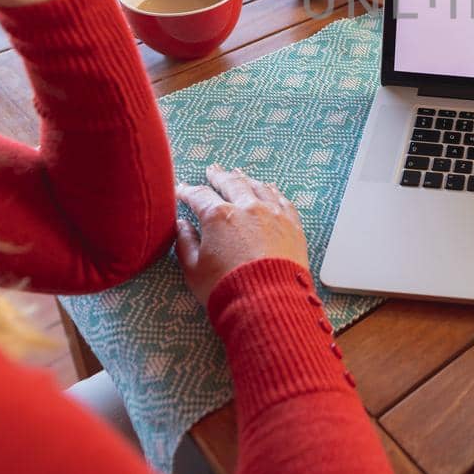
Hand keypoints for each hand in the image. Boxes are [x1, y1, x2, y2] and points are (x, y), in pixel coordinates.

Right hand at [174, 164, 311, 307]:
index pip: (200, 196)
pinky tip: (270, 189)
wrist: (268, 302)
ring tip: (239, 174)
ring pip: (258, 187)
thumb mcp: (194, 269)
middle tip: (213, 170)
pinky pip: (282, 200)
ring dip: (246, 179)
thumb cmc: (226, 289)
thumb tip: (181, 226)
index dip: (188, 191)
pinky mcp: (292, 225)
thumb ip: (185, 243)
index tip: (182, 190)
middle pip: (231, 183)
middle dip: (219, 176)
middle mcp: (247, 208)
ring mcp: (273, 214)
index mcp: (219, 216)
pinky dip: (273, 192)